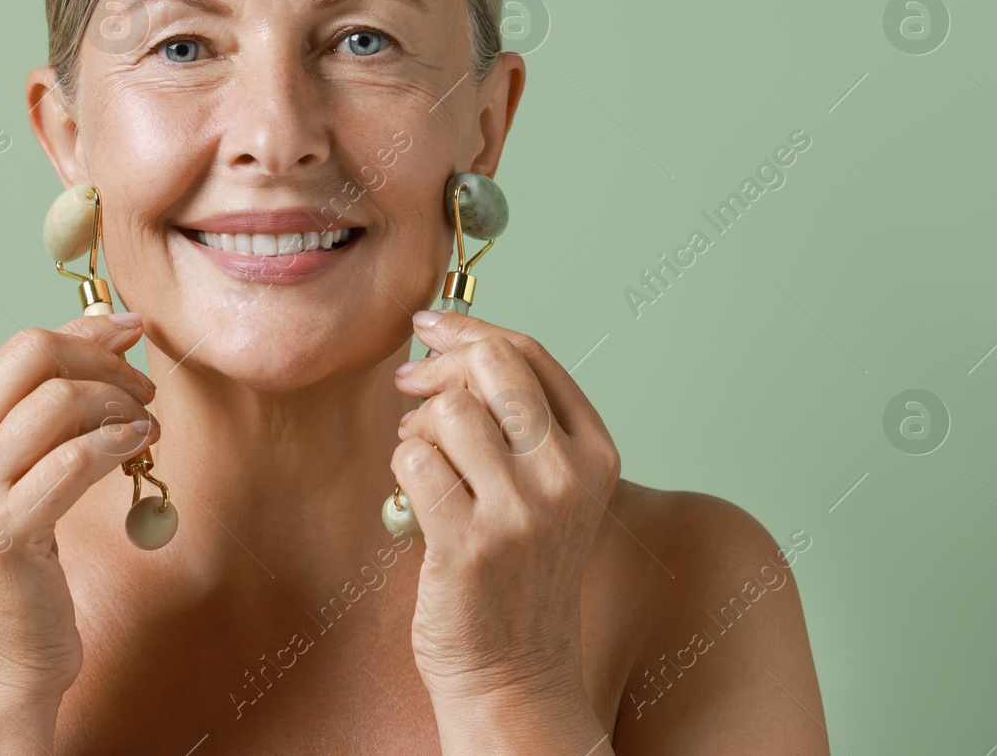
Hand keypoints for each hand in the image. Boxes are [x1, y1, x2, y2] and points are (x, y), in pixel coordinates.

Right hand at [0, 314, 158, 702]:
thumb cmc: (10, 569)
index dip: (84, 334)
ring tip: (145, 425)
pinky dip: (120, 441)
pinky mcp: (2, 530)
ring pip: (60, 400)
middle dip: (101, 358)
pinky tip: (139, 448)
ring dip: (120, 403)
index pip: (16, 350)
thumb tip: (105, 331)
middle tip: (142, 383)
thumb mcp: (11, 474)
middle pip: (31, 354)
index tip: (129, 331)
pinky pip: (76, 457)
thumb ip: (41, 407)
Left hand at [392, 309, 620, 710]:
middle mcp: (567, 477)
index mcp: (594, 453)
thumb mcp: (547, 489)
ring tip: (421, 462)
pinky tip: (414, 501)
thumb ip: (518, 421)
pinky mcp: (471, 543)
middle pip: (492, 366)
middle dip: (438, 365)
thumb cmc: (518, 572)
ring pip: (447, 412)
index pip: (530, 354)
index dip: (470, 327)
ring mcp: (522, 511)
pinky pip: (413, 461)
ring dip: (416, 429)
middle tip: (409, 385)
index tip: (430, 325)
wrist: (514, 671)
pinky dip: (401, 471)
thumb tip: (451, 344)